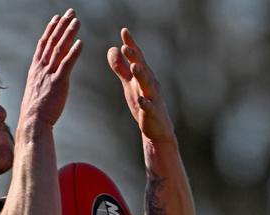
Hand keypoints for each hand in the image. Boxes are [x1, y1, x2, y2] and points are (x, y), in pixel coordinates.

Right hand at [19, 9, 82, 127]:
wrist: (33, 123)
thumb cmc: (35, 113)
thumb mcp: (36, 92)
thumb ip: (42, 82)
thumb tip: (47, 81)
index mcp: (36, 70)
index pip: (43, 45)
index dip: (50, 30)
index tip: (56, 18)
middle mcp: (41, 69)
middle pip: (52, 42)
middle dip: (61, 25)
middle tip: (70, 12)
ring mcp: (49, 75)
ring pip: (59, 49)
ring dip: (68, 33)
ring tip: (77, 21)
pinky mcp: (58, 83)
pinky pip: (66, 64)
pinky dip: (74, 52)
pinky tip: (80, 43)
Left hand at [108, 28, 174, 142]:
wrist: (157, 128)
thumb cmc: (143, 103)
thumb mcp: (129, 85)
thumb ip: (121, 68)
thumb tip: (112, 49)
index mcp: (143, 76)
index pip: (137, 57)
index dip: (131, 45)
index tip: (124, 31)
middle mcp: (149, 83)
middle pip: (142, 67)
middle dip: (135, 57)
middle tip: (126, 46)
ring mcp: (152, 98)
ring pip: (147, 85)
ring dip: (141, 75)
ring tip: (134, 67)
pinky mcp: (152, 113)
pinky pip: (149, 107)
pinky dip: (145, 103)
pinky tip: (141, 100)